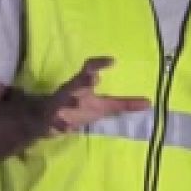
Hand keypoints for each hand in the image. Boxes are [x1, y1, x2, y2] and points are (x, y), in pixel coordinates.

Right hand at [19, 57, 149, 139]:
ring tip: (76, 102)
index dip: (99, 64)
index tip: (112, 61)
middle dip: (84, 81)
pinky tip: (66, 128)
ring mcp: (59, 107)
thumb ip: (121, 105)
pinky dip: (60, 125)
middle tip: (93, 78)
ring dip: (70, 102)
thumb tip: (146, 103)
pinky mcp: (51, 121)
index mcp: (80, 85)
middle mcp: (70, 93)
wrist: (44, 118)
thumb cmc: (77, 108)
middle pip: (77, 85)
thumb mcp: (100, 106)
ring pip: (64, 102)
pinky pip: (55, 123)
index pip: (89, 70)